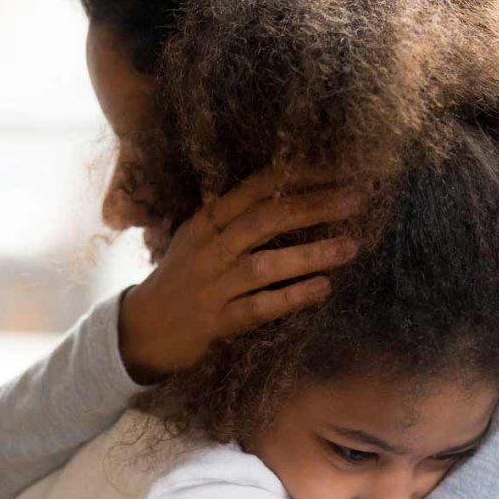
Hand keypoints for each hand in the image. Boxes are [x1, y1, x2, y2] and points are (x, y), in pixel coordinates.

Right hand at [117, 165, 365, 382]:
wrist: (141, 330)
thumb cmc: (182, 280)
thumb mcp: (200, 240)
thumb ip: (236, 219)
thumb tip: (293, 194)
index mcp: (207, 222)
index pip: (258, 187)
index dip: (300, 175)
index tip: (339, 168)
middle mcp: (209, 249)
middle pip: (266, 219)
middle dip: (315, 206)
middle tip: (357, 200)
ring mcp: (212, 287)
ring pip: (265, 264)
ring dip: (312, 253)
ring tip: (351, 246)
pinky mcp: (217, 323)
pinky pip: (259, 307)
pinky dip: (293, 297)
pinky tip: (323, 288)